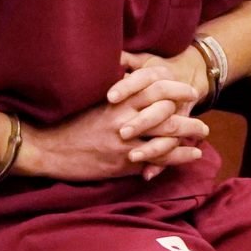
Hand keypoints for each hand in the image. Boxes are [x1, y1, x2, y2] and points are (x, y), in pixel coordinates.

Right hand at [13, 64, 208, 182]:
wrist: (47, 149)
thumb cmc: (69, 124)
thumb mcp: (93, 104)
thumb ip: (117, 98)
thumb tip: (135, 88)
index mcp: (117, 102)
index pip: (154, 88)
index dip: (175, 87)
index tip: (189, 89)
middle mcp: (123, 120)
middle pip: (167, 113)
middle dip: (189, 115)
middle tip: (203, 116)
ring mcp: (124, 143)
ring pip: (167, 137)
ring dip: (189, 135)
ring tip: (203, 134)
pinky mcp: (122, 163)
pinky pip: (158, 159)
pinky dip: (178, 157)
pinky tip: (192, 155)